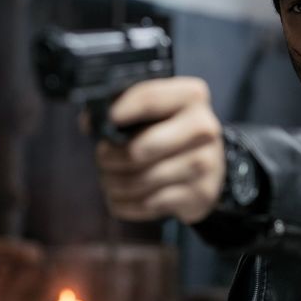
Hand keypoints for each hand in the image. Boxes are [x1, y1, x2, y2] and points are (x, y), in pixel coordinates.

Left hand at [93, 77, 224, 223]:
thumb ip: (121, 106)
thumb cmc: (169, 130)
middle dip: (110, 157)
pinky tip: (121, 197)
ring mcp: (205, 163)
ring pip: (140, 180)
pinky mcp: (200, 194)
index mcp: (191, 96)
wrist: (210, 165)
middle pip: (139, 149)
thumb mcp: (153, 109)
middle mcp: (203, 127)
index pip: (148, 99)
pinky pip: (149, 204)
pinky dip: (126, 203)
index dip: (117, 111)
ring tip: (108, 179)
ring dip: (114, 183)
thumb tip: (90, 122)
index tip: (99, 123)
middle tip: (102, 158)